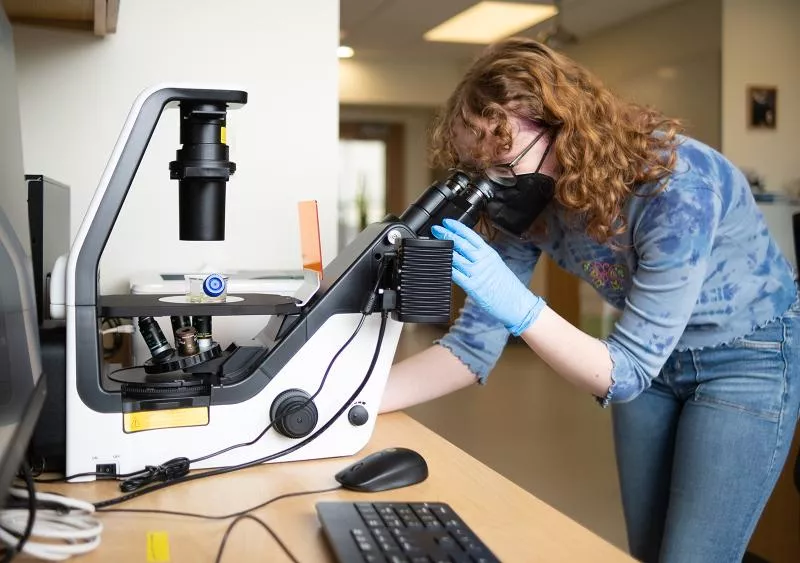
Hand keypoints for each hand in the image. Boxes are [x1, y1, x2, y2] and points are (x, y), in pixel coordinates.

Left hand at [431, 218, 544, 335]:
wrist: (517, 302)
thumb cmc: (508, 286)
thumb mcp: (497, 264)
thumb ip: (482, 257)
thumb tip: (466, 251)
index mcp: (489, 253)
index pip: (471, 235)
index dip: (457, 227)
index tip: (447, 222)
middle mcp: (482, 261)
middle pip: (461, 244)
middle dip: (446, 235)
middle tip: (436, 229)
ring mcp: (477, 273)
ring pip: (456, 257)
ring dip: (443, 250)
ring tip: (434, 245)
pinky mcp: (472, 286)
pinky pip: (455, 275)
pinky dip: (446, 269)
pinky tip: (439, 264)